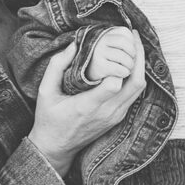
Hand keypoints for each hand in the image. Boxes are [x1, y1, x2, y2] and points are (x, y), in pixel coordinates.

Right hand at [28, 41, 144, 176]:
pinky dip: (136, 77)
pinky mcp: (118, 117)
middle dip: (138, 57)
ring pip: (139, 89)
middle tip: (133, 36)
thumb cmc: (48, 119)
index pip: (114, 84)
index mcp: (87, 106)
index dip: (117, 64)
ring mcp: (115, 116)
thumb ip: (57, 66)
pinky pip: (134, 95)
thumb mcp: (45, 91)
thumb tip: (74, 44)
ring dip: (140, 66)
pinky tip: (129, 63)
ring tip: (134, 46)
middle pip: (135, 83)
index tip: (114, 44)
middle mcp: (106, 112)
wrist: (56, 148)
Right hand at [84, 27, 137, 83]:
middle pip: (125, 43)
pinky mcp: (99, 66)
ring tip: (128, 68)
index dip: (132, 42)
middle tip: (132, 60)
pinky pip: (119, 69)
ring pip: (124, 57)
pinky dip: (124, 72)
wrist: (88, 72)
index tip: (130, 50)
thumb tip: (135, 32)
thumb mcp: (111, 45)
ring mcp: (98, 52)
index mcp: (105, 33)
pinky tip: (122, 73)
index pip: (125, 32)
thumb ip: (123, 39)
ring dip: (130, 65)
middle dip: (133, 53)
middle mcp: (100, 40)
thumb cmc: (104, 58)